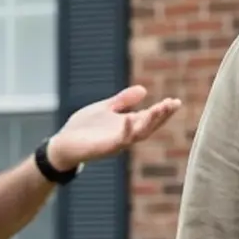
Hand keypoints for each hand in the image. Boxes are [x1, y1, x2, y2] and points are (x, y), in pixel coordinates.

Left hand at [45, 85, 181, 168]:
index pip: (150, 118)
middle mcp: (125, 135)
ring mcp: (116, 143)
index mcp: (127, 124)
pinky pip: (119, 141)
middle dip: (162, 116)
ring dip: (150, 122)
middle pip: (150, 126)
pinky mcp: (104, 148)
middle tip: (173, 104)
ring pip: (139, 134)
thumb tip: (143, 90)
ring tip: (160, 109)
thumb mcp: (105, 108)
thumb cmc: (83, 128)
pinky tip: (129, 119)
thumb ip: (122, 101)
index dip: (163, 111)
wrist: (62, 145)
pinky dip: (125, 130)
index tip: (175, 101)